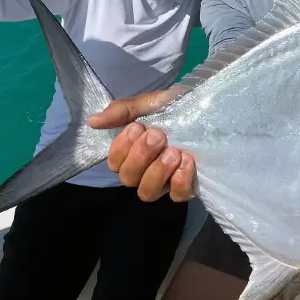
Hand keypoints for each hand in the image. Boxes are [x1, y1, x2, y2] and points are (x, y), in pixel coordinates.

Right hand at [87, 88, 196, 202]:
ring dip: (157, 171)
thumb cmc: (173, 106)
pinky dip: (180, 180)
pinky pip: (177, 196)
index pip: (114, 163)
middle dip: (141, 156)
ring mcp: (165, 182)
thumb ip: (121, 111)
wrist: (206, 107)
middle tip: (158, 135)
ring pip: (147, 192)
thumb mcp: (148, 103)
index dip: (122, 148)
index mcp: (131, 152)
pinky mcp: (186, 187)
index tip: (138, 127)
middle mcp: (145, 171)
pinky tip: (188, 161)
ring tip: (173, 151)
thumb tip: (92, 121)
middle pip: (128, 178)